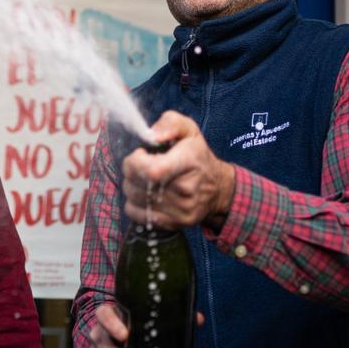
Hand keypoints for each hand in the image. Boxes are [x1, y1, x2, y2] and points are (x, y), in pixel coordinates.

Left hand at [122, 110, 236, 231]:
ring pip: (134, 199)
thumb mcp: (189, 130)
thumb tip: (152, 135)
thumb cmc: (198, 157)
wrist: (218, 189)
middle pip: (137, 185)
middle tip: (140, 165)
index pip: (152, 171)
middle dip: (131, 172)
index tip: (139, 154)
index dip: (135, 162)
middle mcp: (185, 190)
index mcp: (188, 162)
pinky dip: (134, 203)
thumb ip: (170, 123)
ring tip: (145, 179)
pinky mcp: (174, 224)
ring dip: (132, 186)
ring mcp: (180, 210)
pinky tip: (146, 194)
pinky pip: (137, 214)